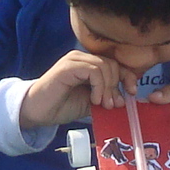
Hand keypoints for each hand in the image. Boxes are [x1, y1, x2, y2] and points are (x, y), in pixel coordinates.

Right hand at [20, 50, 138, 129]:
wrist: (37, 112)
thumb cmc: (61, 106)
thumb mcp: (91, 103)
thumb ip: (106, 97)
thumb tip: (126, 99)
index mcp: (88, 64)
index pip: (116, 63)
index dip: (128, 77)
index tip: (132, 93)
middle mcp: (82, 58)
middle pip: (112, 64)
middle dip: (116, 86)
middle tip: (112, 105)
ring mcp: (74, 60)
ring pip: (105, 66)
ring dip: (108, 88)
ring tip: (102, 104)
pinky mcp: (68, 66)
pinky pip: (94, 70)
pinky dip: (99, 86)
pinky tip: (93, 99)